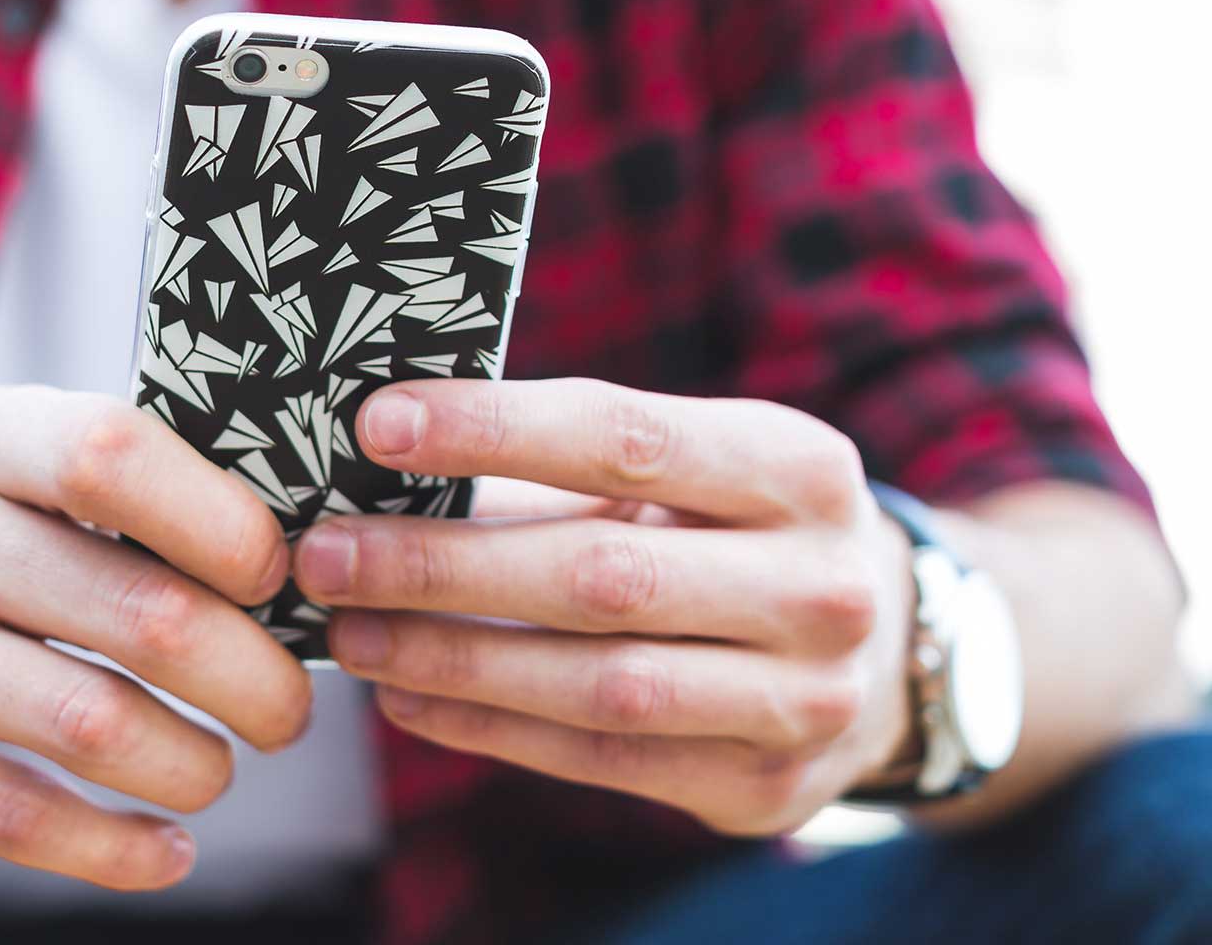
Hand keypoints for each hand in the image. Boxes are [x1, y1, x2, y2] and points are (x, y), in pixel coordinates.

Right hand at [0, 387, 309, 888]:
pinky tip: (162, 850)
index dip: (222, 523)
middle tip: (287, 713)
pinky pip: (12, 814)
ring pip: (89, 724)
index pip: (114, 452)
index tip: (277, 581)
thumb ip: (111, 503)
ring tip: (217, 774)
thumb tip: (301, 556)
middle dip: (250, 678)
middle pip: (138, 610)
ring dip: (190, 765)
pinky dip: (113, 847)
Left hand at [294, 378, 915, 835]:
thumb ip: (575, 461)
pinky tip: (408, 699)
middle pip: (600, 574)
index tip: (379, 425)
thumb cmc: (746, 531)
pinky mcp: (764, 785)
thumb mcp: (701, 469)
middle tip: (325, 552)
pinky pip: (602, 760)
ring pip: (598, 683)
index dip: (495, 429)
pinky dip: (490, 729)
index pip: (627, 437)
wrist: (887, 653)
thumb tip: (392, 455)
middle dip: (442, 564)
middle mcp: (820, 586)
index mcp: (800, 469)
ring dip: (452, 660)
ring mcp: (803, 698)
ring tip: (351, 632)